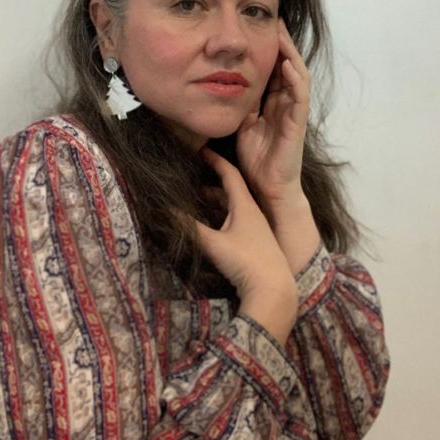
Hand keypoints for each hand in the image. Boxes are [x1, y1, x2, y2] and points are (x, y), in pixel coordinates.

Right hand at [195, 149, 296, 343]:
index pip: (230, 174)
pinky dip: (221, 218)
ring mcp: (255, 229)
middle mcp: (252, 213)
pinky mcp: (255, 243)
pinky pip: (235, 222)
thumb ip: (189, 227)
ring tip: (194, 199)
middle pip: (229, 191)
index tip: (201, 150)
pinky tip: (209, 225)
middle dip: (210, 182)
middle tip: (191, 176)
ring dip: (214, 203)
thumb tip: (165, 210)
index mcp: (244, 205)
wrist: (274, 290)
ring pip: (232, 208)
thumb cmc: (245, 261)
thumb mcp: (213, 243)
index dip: (215, 160)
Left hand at [236, 20, 309, 208]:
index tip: (258, 26)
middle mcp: (285, 104)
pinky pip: (300, 97)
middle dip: (282, 43)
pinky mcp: (298, 123)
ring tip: (282, 34)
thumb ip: (236, 107)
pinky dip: (295, 79)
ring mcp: (294, 112)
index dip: (268, 49)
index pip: (272, 69)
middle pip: (287, 66)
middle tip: (274, 20)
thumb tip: (213, 91)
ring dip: (290, 54)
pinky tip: (287, 65)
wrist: (268, 189)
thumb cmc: (256, 161)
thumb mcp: (240, 126)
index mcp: (272, 103)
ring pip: (297, 76)